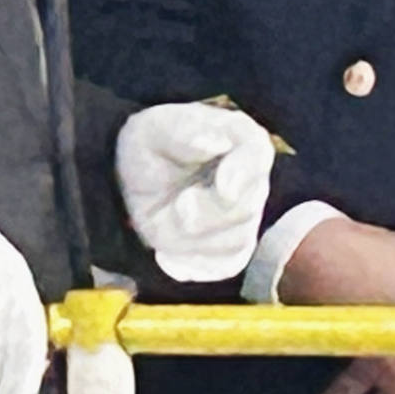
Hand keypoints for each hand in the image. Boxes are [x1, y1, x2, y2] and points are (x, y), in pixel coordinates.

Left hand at [114, 101, 274, 283]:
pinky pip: (224, 265)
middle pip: (245, 208)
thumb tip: (215, 142)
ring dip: (192, 240)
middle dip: (205, 213)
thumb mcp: (155, 128)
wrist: (137, 179)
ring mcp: (245, 215)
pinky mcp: (231, 246)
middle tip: (177, 206)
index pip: (257, 155)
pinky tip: (168, 253)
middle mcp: (252, 179)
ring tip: (166, 222)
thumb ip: (185, 132)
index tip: (223, 188)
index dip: (243, 173)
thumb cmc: (151, 145)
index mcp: (241, 138)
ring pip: (234, 242)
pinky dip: (194, 263)